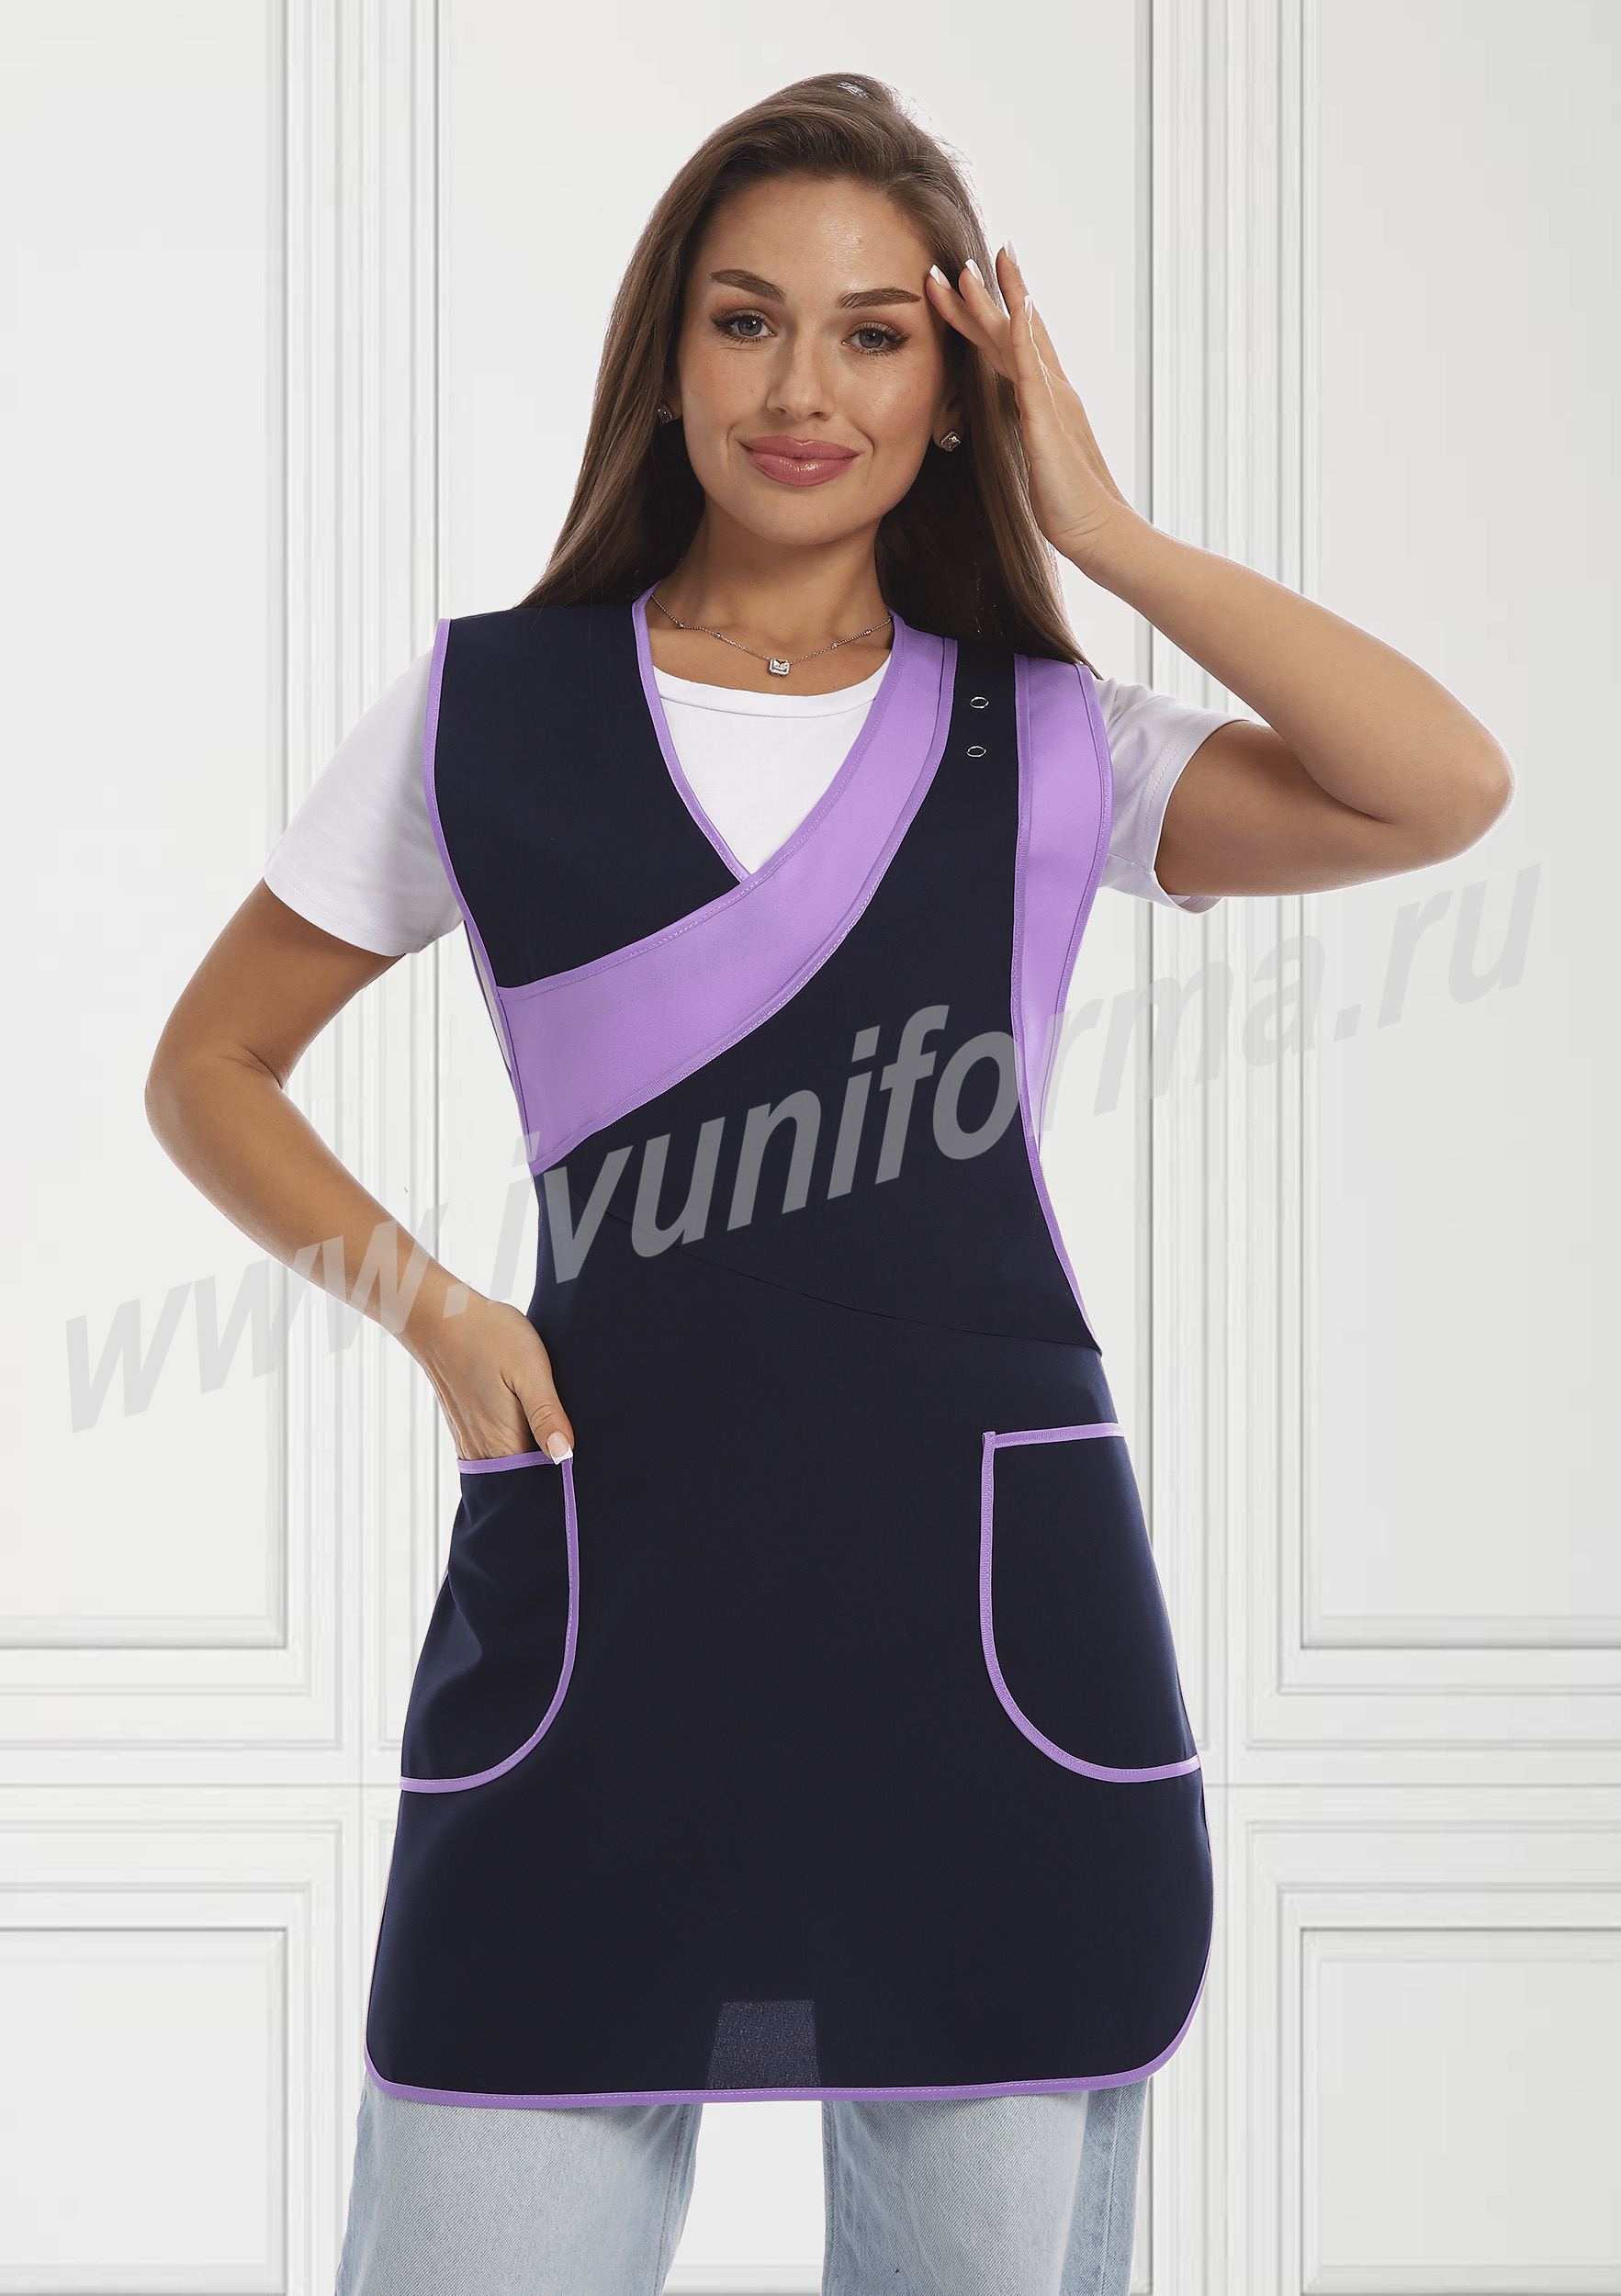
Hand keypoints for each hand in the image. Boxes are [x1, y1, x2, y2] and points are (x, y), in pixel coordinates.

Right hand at [414, 1291, 574, 1463]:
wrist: (444, 1318)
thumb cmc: (489, 1337)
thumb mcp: (530, 1371)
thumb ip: (546, 1415)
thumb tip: (564, 1455)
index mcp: (501, 1443)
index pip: (536, 1483)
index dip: (560, 1475)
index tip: (578, 1458)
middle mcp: (482, 1451)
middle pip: (521, 1480)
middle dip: (546, 1469)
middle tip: (566, 1437)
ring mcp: (471, 1441)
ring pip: (507, 1466)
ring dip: (529, 1455)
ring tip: (547, 1426)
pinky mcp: (465, 1428)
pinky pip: (493, 1452)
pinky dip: (512, 1445)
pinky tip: (524, 1420)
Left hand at [926, 246, 1135, 573]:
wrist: (1099, 532)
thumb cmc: (1067, 503)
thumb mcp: (1036, 455)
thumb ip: (1025, 427)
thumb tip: (1010, 413)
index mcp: (1043, 398)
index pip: (1013, 344)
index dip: (992, 309)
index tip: (973, 275)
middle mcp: (1051, 391)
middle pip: (1015, 330)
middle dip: (988, 293)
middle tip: (966, 256)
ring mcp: (1052, 404)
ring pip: (1020, 341)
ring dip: (997, 302)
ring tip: (973, 269)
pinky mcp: (1049, 425)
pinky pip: (1034, 375)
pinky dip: (1026, 340)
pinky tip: (1019, 310)